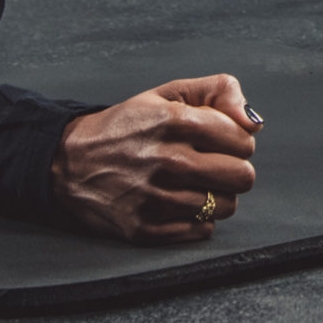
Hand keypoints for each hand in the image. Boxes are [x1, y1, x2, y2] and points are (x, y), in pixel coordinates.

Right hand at [52, 74, 261, 242]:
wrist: (69, 161)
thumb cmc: (127, 125)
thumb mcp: (169, 93)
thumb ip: (220, 91)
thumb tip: (254, 122)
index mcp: (175, 122)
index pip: (244, 141)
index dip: (238, 141)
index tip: (221, 142)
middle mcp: (166, 160)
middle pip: (242, 177)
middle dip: (234, 169)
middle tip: (214, 165)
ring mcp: (155, 198)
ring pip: (226, 207)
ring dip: (217, 195)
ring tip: (195, 183)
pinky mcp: (145, 228)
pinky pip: (202, 230)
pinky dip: (197, 219)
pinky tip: (179, 202)